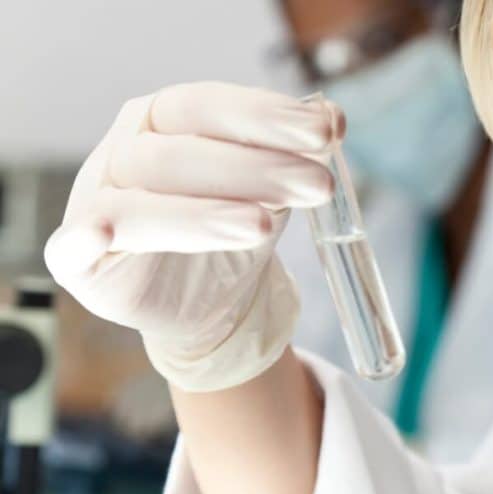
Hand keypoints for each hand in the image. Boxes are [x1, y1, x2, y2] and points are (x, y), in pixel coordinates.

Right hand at [45, 82, 338, 391]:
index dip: (265, 116)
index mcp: (165, 119)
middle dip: (256, 168)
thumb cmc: (238, 226)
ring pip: (141, 202)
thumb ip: (297, 152)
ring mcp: (95, 203)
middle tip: (318, 185)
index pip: (207, 105)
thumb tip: (331, 117)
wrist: (215, 300)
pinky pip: (72, 247)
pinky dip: (87, 238)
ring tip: (264, 227)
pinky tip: (101, 235)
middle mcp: (125, 152)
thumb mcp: (275, 186)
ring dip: (205, 213)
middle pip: (181, 153)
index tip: (325, 132)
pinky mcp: (79, 259)